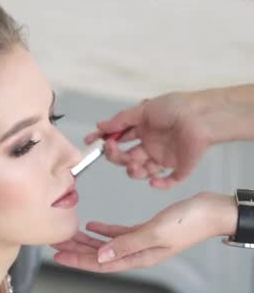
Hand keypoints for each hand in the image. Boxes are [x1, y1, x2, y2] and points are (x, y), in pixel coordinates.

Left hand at [51, 192, 236, 272]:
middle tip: (55, 241)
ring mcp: (141, 240)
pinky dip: (103, 229)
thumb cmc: (189, 222)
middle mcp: (137, 251)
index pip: (101, 263)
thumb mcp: (155, 233)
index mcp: (139, 256)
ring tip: (67, 234)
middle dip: (75, 249)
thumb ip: (127, 244)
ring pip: (106, 243)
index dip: (77, 260)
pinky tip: (91, 225)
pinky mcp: (146, 229)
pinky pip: (118, 232)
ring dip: (86, 239)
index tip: (57, 255)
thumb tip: (100, 256)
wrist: (212, 211)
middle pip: (99, 254)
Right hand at [85, 90, 221, 188]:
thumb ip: (121, 120)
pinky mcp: (179, 168)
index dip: (105, 142)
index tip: (91, 142)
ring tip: (135, 166)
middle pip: (127, 158)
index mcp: (143, 130)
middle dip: (118, 157)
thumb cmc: (176, 108)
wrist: (201, 116)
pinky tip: (153, 181)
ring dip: (134, 171)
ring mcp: (164, 157)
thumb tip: (100, 126)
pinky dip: (159, 184)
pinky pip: (168, 181)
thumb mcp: (144, 110)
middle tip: (114, 151)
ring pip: (142, 171)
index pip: (119, 139)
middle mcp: (151, 145)